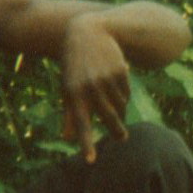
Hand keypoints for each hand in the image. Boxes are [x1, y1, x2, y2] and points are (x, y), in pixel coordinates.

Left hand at [60, 14, 130, 161]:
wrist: (88, 32)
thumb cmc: (73, 65)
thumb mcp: (67, 87)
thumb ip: (69, 115)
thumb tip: (67, 139)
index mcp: (72, 94)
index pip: (80, 124)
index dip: (85, 143)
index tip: (90, 160)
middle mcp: (89, 88)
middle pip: (108, 118)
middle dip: (117, 131)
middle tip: (122, 139)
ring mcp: (105, 79)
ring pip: (120, 105)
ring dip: (119, 108)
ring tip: (113, 100)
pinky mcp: (120, 72)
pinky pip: (126, 93)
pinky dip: (123, 94)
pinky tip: (115, 83)